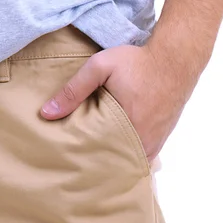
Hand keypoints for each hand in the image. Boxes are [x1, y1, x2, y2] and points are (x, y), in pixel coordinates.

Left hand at [40, 44, 199, 162]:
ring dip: (113, 161)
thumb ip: (73, 90)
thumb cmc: (137, 61)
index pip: (101, 159)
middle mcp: (144, 141)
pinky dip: (127, 155)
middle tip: (76, 165)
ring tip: (91, 160)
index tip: (68, 164)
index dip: (84, 163)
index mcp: (127, 129)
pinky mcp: (162, 137)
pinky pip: (142, 155)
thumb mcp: (100, 67)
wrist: (176, 56)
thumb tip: (46, 113)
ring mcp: (156, 141)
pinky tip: (112, 152)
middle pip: (115, 164)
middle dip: (96, 166)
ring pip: (129, 162)